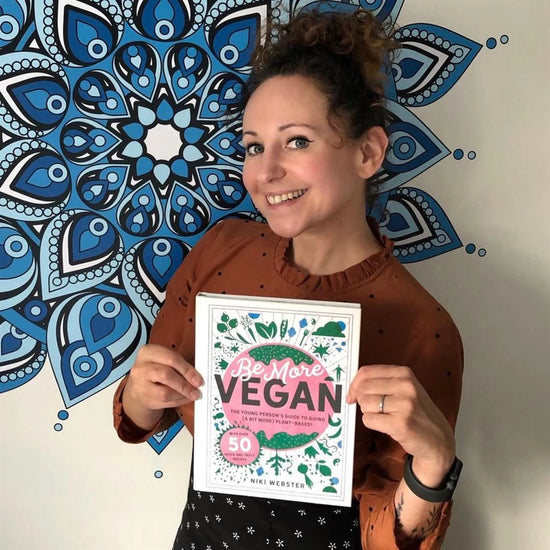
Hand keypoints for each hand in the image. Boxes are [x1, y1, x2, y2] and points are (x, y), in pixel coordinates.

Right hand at [122, 344, 202, 429]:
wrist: (139, 384)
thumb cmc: (156, 369)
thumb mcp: (165, 360)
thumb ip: (179, 365)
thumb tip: (197, 376)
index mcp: (148, 352)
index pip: (171, 359)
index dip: (187, 369)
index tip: (198, 379)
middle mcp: (140, 367)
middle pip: (166, 375)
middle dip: (184, 384)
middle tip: (196, 389)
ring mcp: (139, 385)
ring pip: (164, 393)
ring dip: (182, 395)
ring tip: (191, 394)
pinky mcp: (142, 399)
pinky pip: (163, 403)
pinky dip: (177, 401)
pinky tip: (183, 398)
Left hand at [346, 365, 454, 486]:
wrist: (437, 438)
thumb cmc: (416, 412)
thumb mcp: (404, 388)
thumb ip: (381, 382)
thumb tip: (352, 386)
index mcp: (404, 373)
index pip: (366, 372)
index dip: (354, 384)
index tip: (352, 394)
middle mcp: (406, 386)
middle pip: (363, 388)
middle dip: (363, 400)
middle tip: (375, 409)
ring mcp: (405, 404)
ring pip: (365, 404)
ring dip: (369, 413)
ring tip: (385, 417)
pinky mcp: (401, 423)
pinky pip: (369, 420)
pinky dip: (373, 424)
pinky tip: (387, 425)